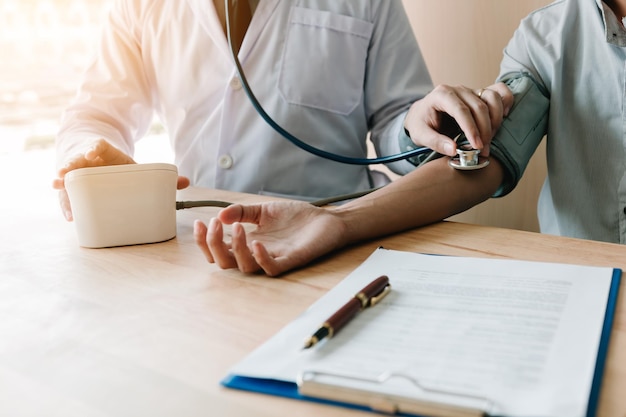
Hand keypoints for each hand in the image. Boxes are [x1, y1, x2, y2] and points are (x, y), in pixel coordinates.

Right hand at [52, 138, 189, 220]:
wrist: (96, 158)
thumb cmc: (119, 167)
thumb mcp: (136, 168)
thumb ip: (160, 177)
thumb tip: (186, 182)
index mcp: (107, 154)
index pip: (100, 146)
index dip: (96, 147)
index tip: (93, 151)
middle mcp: (90, 162)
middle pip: (78, 160)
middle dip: (72, 165)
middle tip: (66, 171)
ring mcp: (79, 174)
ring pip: (68, 176)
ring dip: (63, 180)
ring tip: (57, 183)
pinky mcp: (74, 188)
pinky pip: (69, 196)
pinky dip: (68, 204)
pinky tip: (70, 215)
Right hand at [194, 202, 346, 276]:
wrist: (325, 219)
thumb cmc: (296, 218)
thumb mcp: (263, 210)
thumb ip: (242, 211)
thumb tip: (221, 215)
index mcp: (246, 243)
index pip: (217, 251)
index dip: (204, 241)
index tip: (201, 221)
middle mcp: (256, 254)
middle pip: (224, 263)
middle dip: (213, 244)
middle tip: (216, 224)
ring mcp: (273, 258)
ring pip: (245, 268)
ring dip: (236, 248)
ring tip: (239, 227)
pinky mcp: (290, 260)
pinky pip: (271, 269)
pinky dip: (261, 258)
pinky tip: (257, 243)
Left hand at [404, 82, 512, 156]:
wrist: (422, 114)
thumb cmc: (421, 124)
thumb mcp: (420, 135)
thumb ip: (435, 142)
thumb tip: (453, 150)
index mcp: (441, 95)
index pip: (460, 110)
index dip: (471, 129)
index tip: (476, 146)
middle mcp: (458, 90)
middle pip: (479, 107)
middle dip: (484, 130)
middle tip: (483, 150)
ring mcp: (470, 90)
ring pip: (492, 98)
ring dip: (496, 120)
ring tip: (489, 139)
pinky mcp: (480, 94)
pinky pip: (499, 91)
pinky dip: (505, 102)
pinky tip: (504, 116)